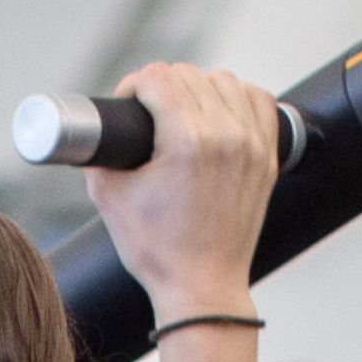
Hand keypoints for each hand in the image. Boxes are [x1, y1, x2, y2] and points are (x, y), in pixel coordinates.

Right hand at [80, 61, 280, 315]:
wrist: (201, 286)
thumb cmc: (159, 251)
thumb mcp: (108, 198)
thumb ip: (97, 155)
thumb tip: (95, 131)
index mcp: (187, 142)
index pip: (158, 78)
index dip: (132, 85)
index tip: (126, 104)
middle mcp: (226, 136)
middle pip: (189, 75)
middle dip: (161, 86)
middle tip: (146, 112)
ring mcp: (252, 145)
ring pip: (225, 81)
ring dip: (198, 86)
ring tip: (182, 110)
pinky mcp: (267, 157)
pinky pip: (258, 101)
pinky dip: (237, 97)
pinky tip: (219, 111)